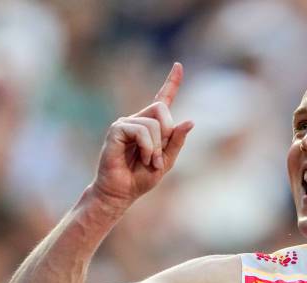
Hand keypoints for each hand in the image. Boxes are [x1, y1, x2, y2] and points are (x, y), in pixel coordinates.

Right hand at [91, 62, 193, 207]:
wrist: (122, 192)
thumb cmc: (141, 177)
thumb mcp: (167, 161)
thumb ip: (177, 141)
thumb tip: (190, 121)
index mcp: (152, 126)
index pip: (163, 99)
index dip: (172, 81)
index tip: (179, 65)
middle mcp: (138, 120)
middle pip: (162, 108)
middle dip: (168, 132)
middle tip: (160, 155)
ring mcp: (126, 123)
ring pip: (154, 123)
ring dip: (157, 148)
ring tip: (150, 162)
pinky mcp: (116, 130)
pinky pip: (141, 130)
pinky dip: (147, 147)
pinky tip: (142, 158)